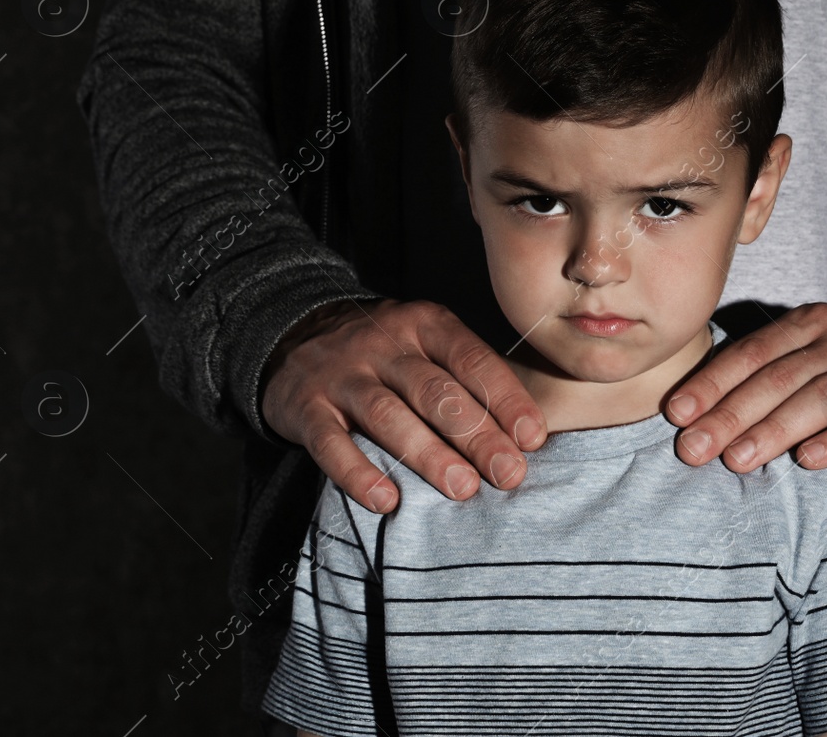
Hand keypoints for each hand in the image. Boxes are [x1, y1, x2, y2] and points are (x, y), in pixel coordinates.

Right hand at [260, 298, 546, 512]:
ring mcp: (342, 375)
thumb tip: (524, 435)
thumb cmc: (384, 353)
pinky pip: (331, 443)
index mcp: (424, 324)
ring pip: (388, 415)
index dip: (505, 399)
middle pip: (436, 391)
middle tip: (508, 473)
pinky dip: (358, 474)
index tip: (532, 439)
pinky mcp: (305, 408)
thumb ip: (466, 378)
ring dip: (429, 454)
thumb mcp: (425, 343)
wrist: (294, 335)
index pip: (472, 359)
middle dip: (477, 434)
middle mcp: (384, 345)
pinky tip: (387, 502)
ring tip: (462, 489)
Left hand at [663, 303, 826, 471]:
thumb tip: (700, 410)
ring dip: (776, 429)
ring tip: (738, 459)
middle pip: (781, 377)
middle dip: (732, 413)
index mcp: (814, 323)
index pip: (754, 352)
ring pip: (822, 399)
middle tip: (694, 447)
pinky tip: (810, 460)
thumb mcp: (818, 352)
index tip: (678, 413)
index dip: (714, 382)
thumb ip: (769, 370)